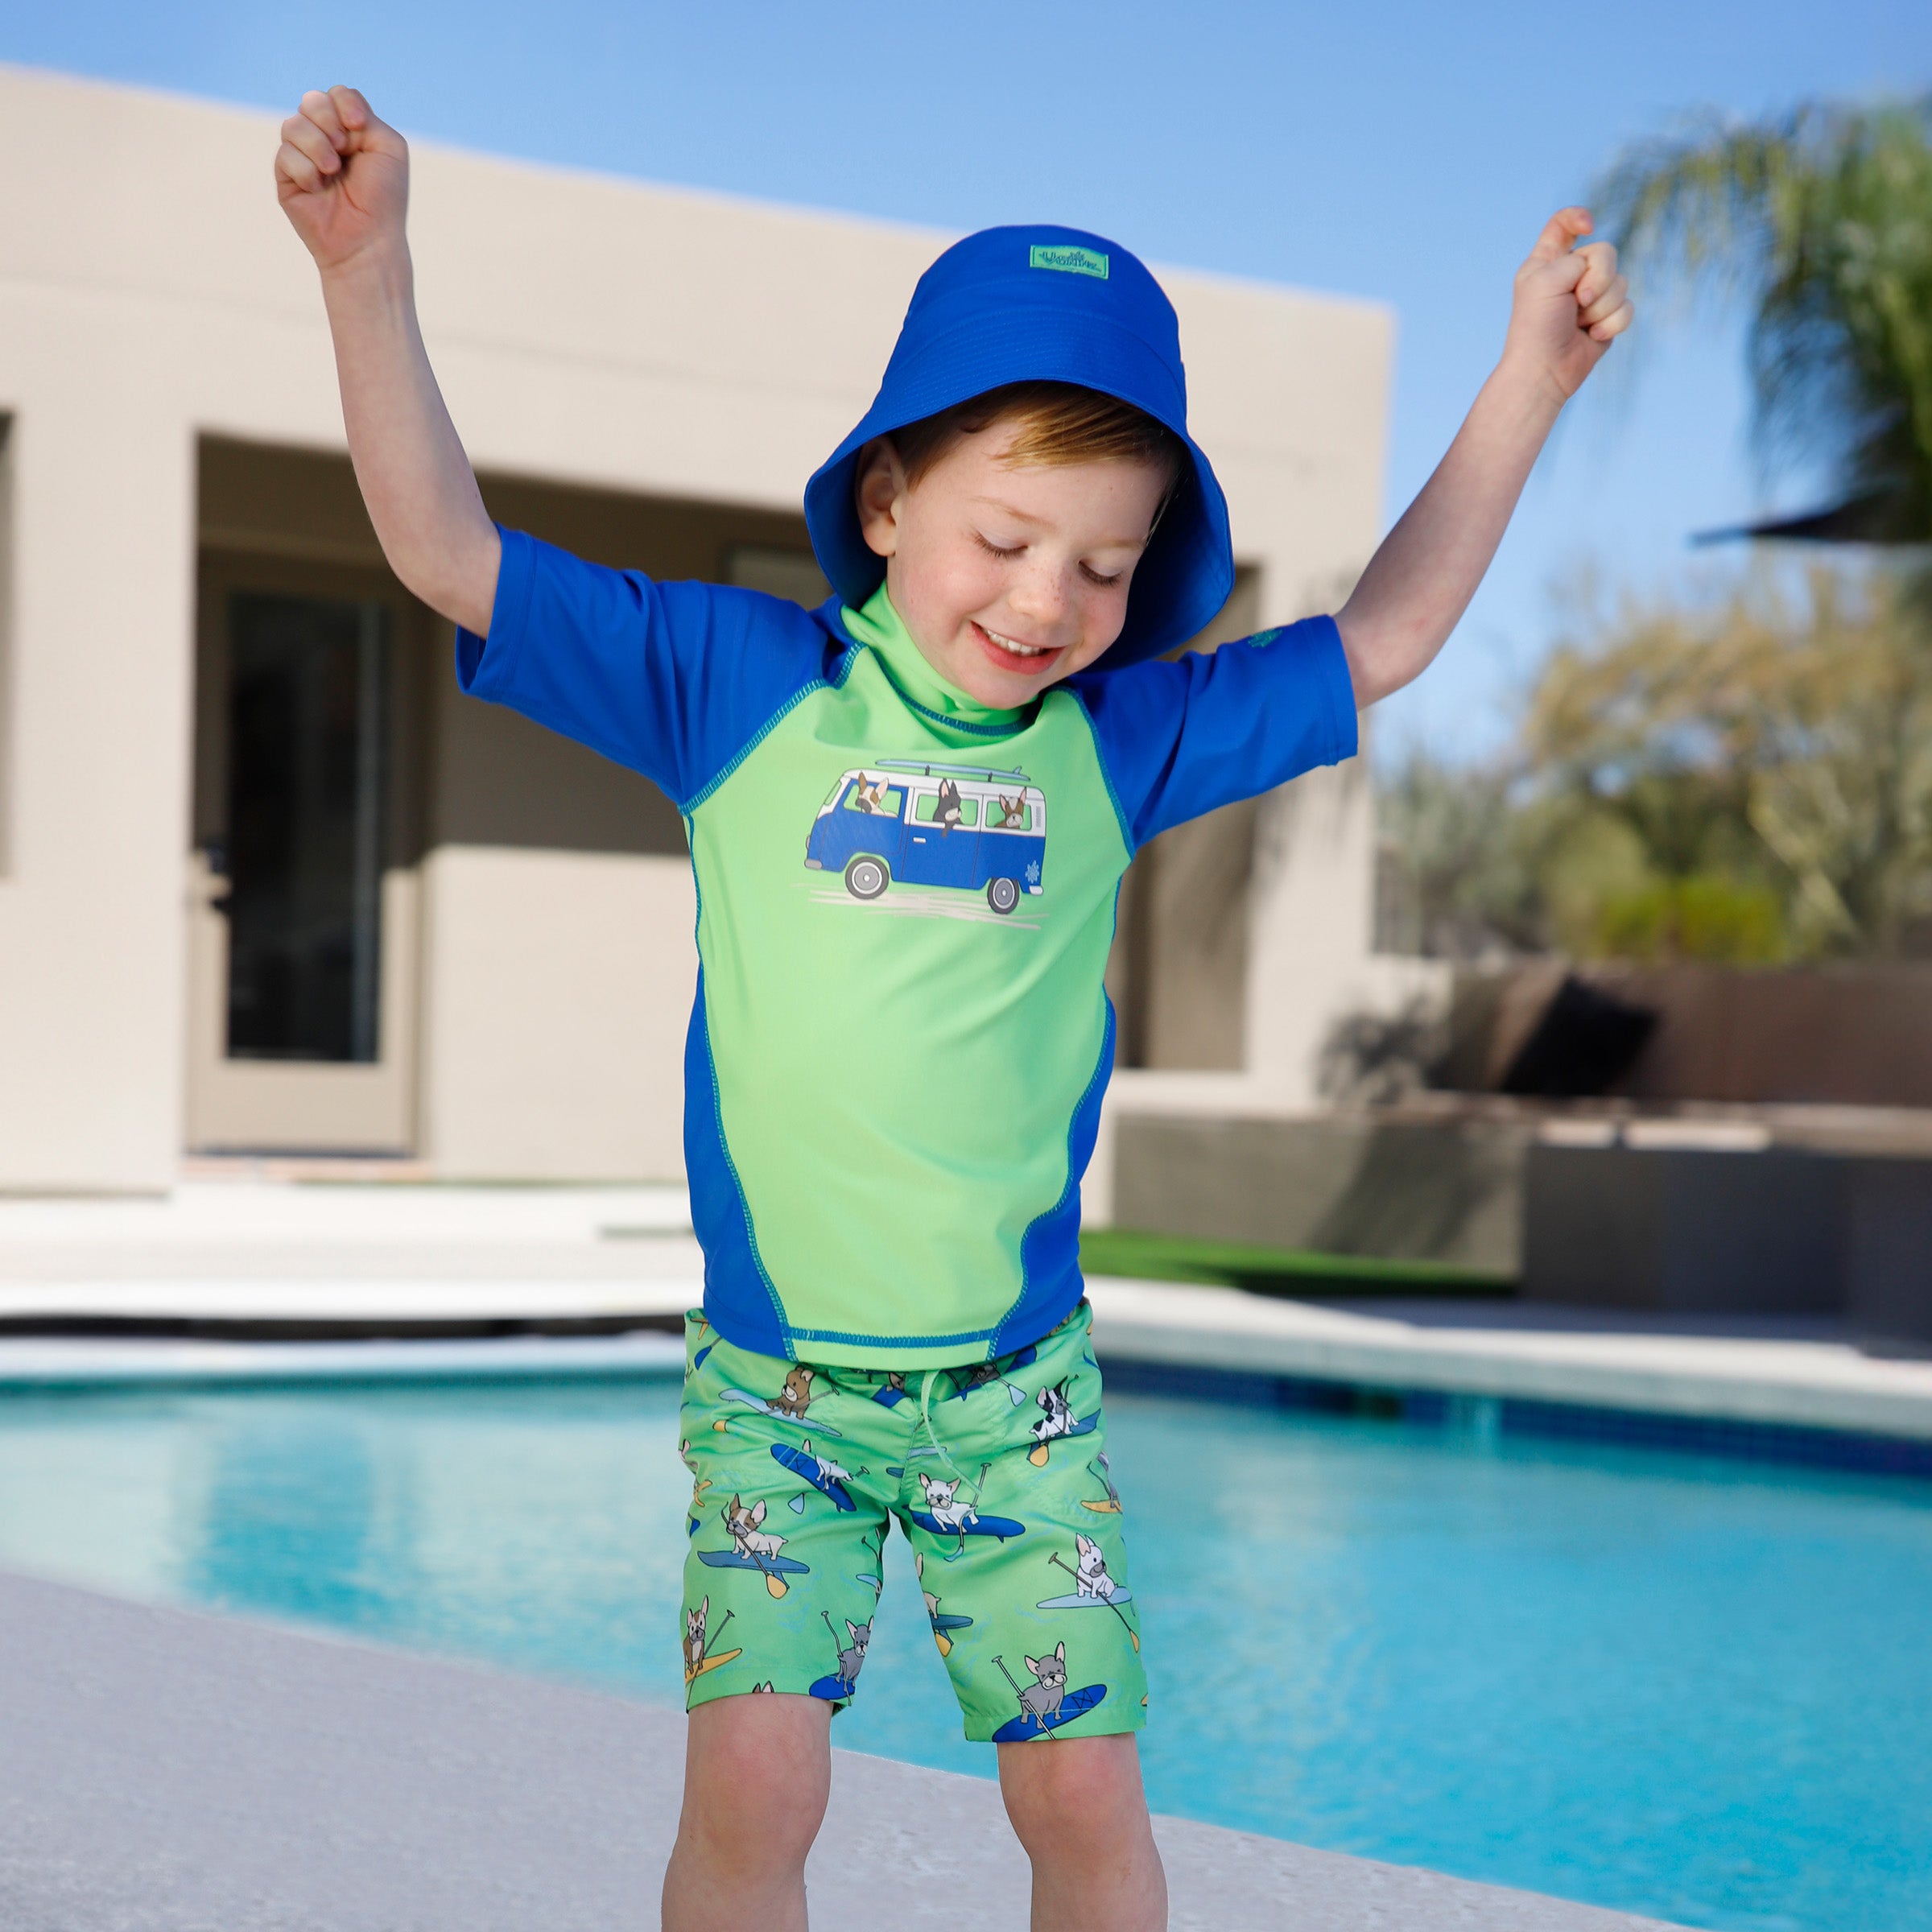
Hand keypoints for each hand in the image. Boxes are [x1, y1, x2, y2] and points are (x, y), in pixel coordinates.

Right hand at [275, 87, 408, 274]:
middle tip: (345, 149)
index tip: (358, 125)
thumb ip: (366, 116)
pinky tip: (319, 188)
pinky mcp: (286, 176)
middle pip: (312, 101)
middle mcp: (325, 139)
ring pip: (293, 124)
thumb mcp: (389, 148)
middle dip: (329, 121)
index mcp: (350, 131)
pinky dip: (306, 169)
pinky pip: (285, 154)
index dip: (344, 103)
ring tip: (332, 170)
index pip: (336, 95)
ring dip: (317, 145)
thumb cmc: (384, 197)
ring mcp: (303, 156)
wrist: (369, 239)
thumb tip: (328, 111)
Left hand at [1500, 208, 1633, 404]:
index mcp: (1547, 260)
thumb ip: (1577, 260)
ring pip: (1621, 282)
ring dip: (1601, 307)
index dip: (1578, 218)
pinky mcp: (1607, 317)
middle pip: (1606, 252)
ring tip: (1578, 324)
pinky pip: (1627, 307)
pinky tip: (1592, 337)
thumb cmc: (1536, 326)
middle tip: (1577, 302)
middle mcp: (1571, 274)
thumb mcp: (1546, 280)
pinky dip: (1611, 324)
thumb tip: (1600, 274)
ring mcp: (1591, 295)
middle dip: (1598, 278)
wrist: (1544, 370)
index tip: (1588, 227)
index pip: (1563, 224)